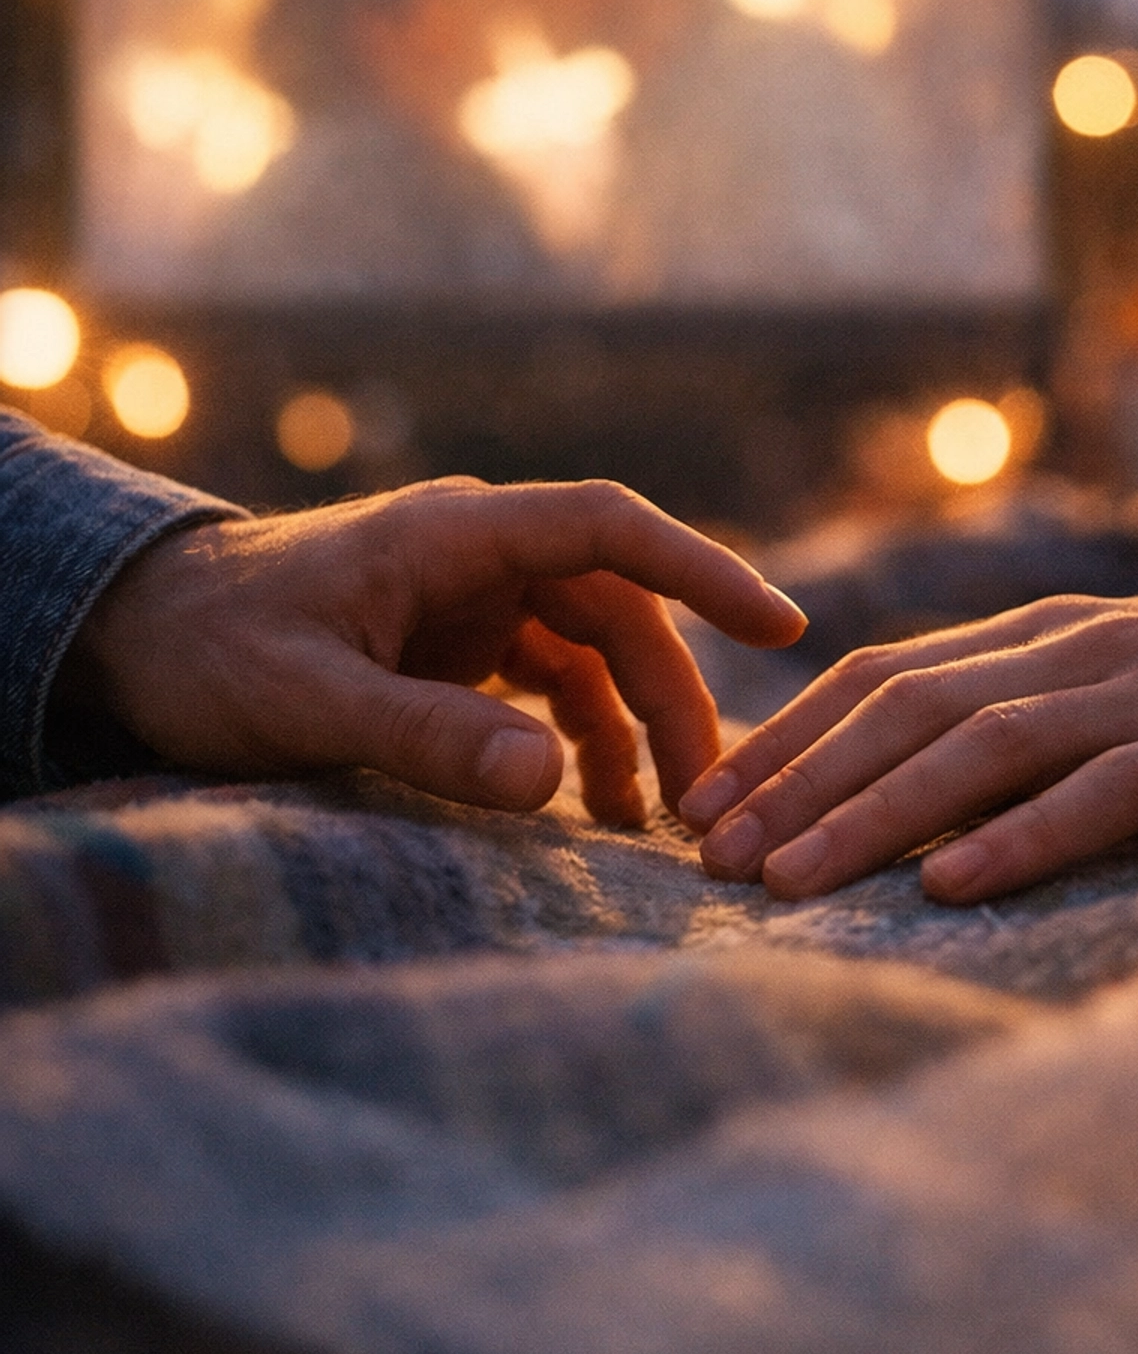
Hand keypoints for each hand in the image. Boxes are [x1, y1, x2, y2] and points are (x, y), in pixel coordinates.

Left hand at [66, 478, 804, 822]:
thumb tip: (554, 783)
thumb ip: (427, 736)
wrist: (142, 636)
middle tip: (708, 798)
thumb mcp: (307, 701)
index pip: (609, 528)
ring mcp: (473, 600)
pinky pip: (551, 687)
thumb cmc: (210, 649)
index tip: (780, 628)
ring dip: (633, 730)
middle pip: (620, 608)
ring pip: (595, 653)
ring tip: (657, 824)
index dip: (703, 569)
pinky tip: (590, 809)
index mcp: (455, 534)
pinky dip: (581, 743)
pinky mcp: (460, 646)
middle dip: (674, 699)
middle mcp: (480, 555)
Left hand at [679, 575, 1137, 901]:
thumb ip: (1026, 718)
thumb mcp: (1125, 687)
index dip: (785, 740)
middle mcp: (1083, 650)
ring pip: (985, 744)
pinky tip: (953, 888)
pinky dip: (1025, 838)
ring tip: (788, 884)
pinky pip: (1110, 789)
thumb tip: (901, 796)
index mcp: (1046, 635)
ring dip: (874, 816)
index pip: (882, 676)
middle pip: (907, 708)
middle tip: (707, 857)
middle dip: (796, 784)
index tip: (699, 808)